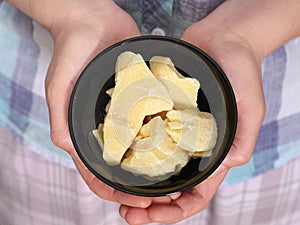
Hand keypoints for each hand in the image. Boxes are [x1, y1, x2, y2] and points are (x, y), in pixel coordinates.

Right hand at [44, 0, 162, 207]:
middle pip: (121, 165)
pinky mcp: (139, 98)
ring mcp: (124, 113)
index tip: (137, 200)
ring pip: (139, 147)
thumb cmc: (71, 51)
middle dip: (139, 184)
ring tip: (173, 178)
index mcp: (84, 129)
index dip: (113, 190)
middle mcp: (106, 126)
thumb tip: (68, 149)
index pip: (96, 171)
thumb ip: (61, 119)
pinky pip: (151, 121)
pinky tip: (178, 145)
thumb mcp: (59, 85)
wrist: (92, 20)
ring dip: (154, 166)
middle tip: (162, 195)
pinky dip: (162, 136)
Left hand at [119, 16, 265, 224]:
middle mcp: (191, 147)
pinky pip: (144, 137)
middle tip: (126, 212)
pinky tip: (116, 157)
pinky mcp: (161, 114)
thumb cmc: (240, 70)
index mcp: (213, 153)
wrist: (221, 39)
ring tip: (114, 194)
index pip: (197, 194)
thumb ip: (242, 138)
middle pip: (170, 188)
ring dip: (136, 185)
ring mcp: (174, 131)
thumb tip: (227, 165)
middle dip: (150, 206)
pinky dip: (131, 151)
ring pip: (153, 167)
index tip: (153, 216)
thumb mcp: (251, 105)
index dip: (176, 211)